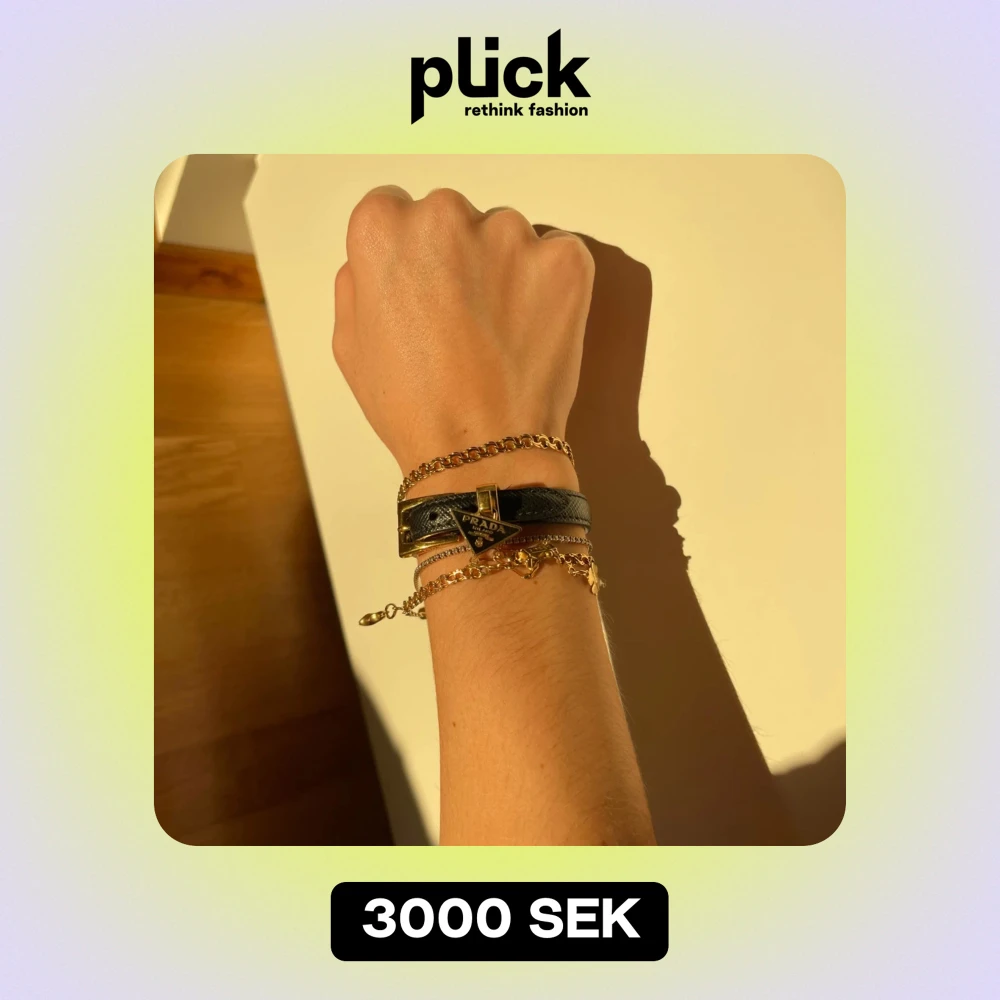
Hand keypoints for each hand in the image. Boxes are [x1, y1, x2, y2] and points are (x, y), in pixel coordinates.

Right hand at [332, 186, 593, 480]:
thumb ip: (360, 280)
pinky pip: (557, 254)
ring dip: (504, 269)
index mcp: (384, 227)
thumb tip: (382, 261)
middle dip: (457, 257)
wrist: (481, 452)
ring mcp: (511, 234)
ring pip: (506, 235)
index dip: (408, 256)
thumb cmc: (413, 407)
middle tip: (462, 320)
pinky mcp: (564, 259)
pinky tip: (532, 329)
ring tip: (498, 333)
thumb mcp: (350, 343)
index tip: (422, 290)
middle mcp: (445, 214)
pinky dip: (549, 285)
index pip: (394, 208)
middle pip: (452, 216)